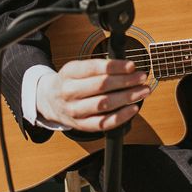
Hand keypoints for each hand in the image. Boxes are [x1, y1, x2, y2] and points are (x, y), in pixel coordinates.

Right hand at [36, 58, 150, 131]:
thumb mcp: (77, 67)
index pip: (94, 67)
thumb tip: (128, 68)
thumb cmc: (70, 82)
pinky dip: (120, 117)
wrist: (49, 100)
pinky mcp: (81, 125)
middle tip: (142, 77)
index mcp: (69, 73)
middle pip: (102, 86)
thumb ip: (98, 67)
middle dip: (126, 81)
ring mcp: (74, 110)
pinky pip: (103, 123)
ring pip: (104, 104)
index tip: (132, 66)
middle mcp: (70, 91)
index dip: (116, 66)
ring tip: (142, 91)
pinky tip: (132, 109)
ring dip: (127, 97)